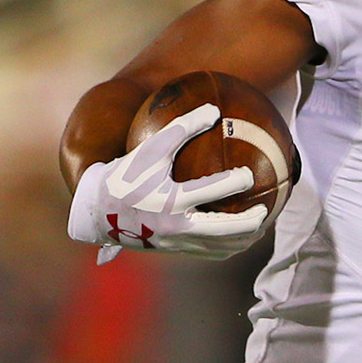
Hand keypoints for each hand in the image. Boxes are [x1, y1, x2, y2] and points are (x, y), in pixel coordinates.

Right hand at [67, 103, 267, 262]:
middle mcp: (175, 225)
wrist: (96, 211)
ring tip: (261, 224)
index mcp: (170, 200)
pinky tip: (242, 236)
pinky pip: (210, 253)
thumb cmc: (126, 174)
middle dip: (250, 220)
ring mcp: (176, 242)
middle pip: (224, 228)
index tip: (249, 173)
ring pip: (221, 246)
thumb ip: (182, 127)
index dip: (236, 181)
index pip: (212, 190)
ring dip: (244, 237)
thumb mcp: (150, 148)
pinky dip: (229, 246)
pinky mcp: (174, 251)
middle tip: (265, 209)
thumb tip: (214, 109)